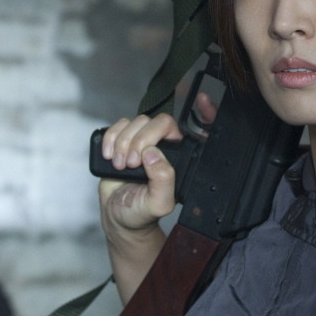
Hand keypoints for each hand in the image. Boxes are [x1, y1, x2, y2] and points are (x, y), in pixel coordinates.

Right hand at [98, 93, 219, 238]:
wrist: (117, 216)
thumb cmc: (142, 212)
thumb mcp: (158, 203)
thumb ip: (163, 180)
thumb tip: (153, 153)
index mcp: (180, 159)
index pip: (193, 131)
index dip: (205, 112)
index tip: (203, 99)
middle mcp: (164, 146)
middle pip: (158, 122)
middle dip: (142, 140)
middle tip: (133, 162)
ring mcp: (142, 141)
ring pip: (136, 122)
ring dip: (123, 142)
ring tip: (121, 165)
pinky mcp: (123, 140)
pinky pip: (117, 126)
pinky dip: (110, 139)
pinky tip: (111, 156)